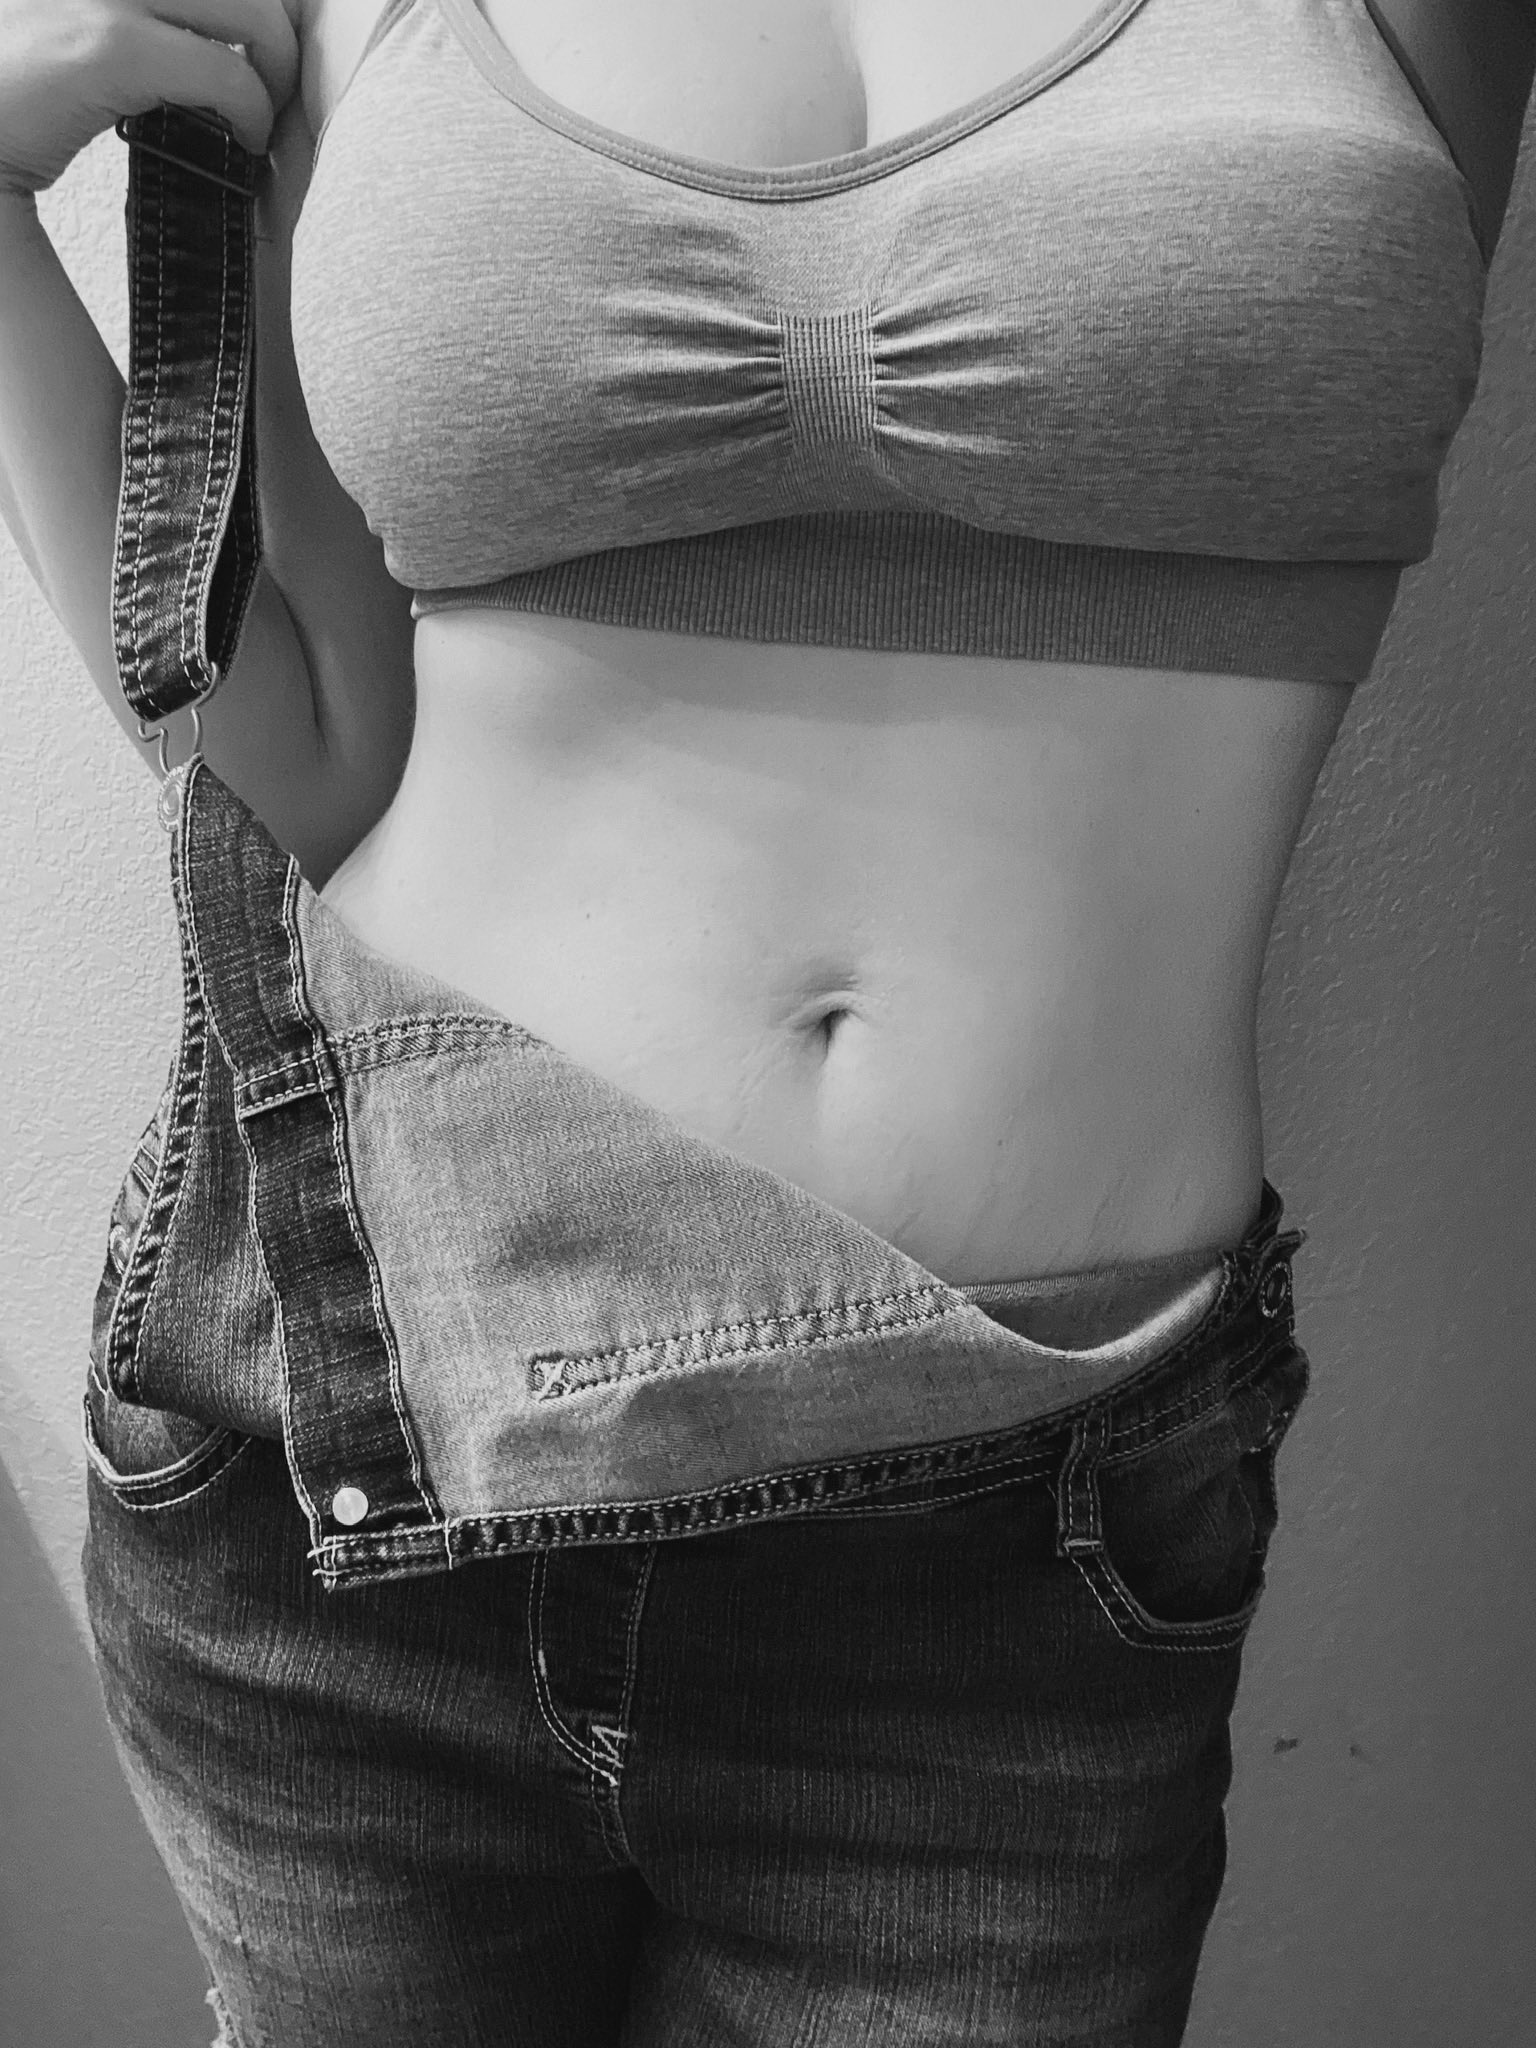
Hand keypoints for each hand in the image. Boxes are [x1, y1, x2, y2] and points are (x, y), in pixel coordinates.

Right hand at [0, 0, 299, 196]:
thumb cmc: (2, 92)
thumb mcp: (66, 20)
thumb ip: (125, 11)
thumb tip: (189, 37)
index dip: (243, 3)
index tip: (252, 36)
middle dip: (272, 20)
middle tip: (276, 72)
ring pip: (244, 5)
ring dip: (274, 57)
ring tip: (266, 105)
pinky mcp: (105, 47)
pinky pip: (223, 72)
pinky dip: (253, 109)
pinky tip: (247, 139)